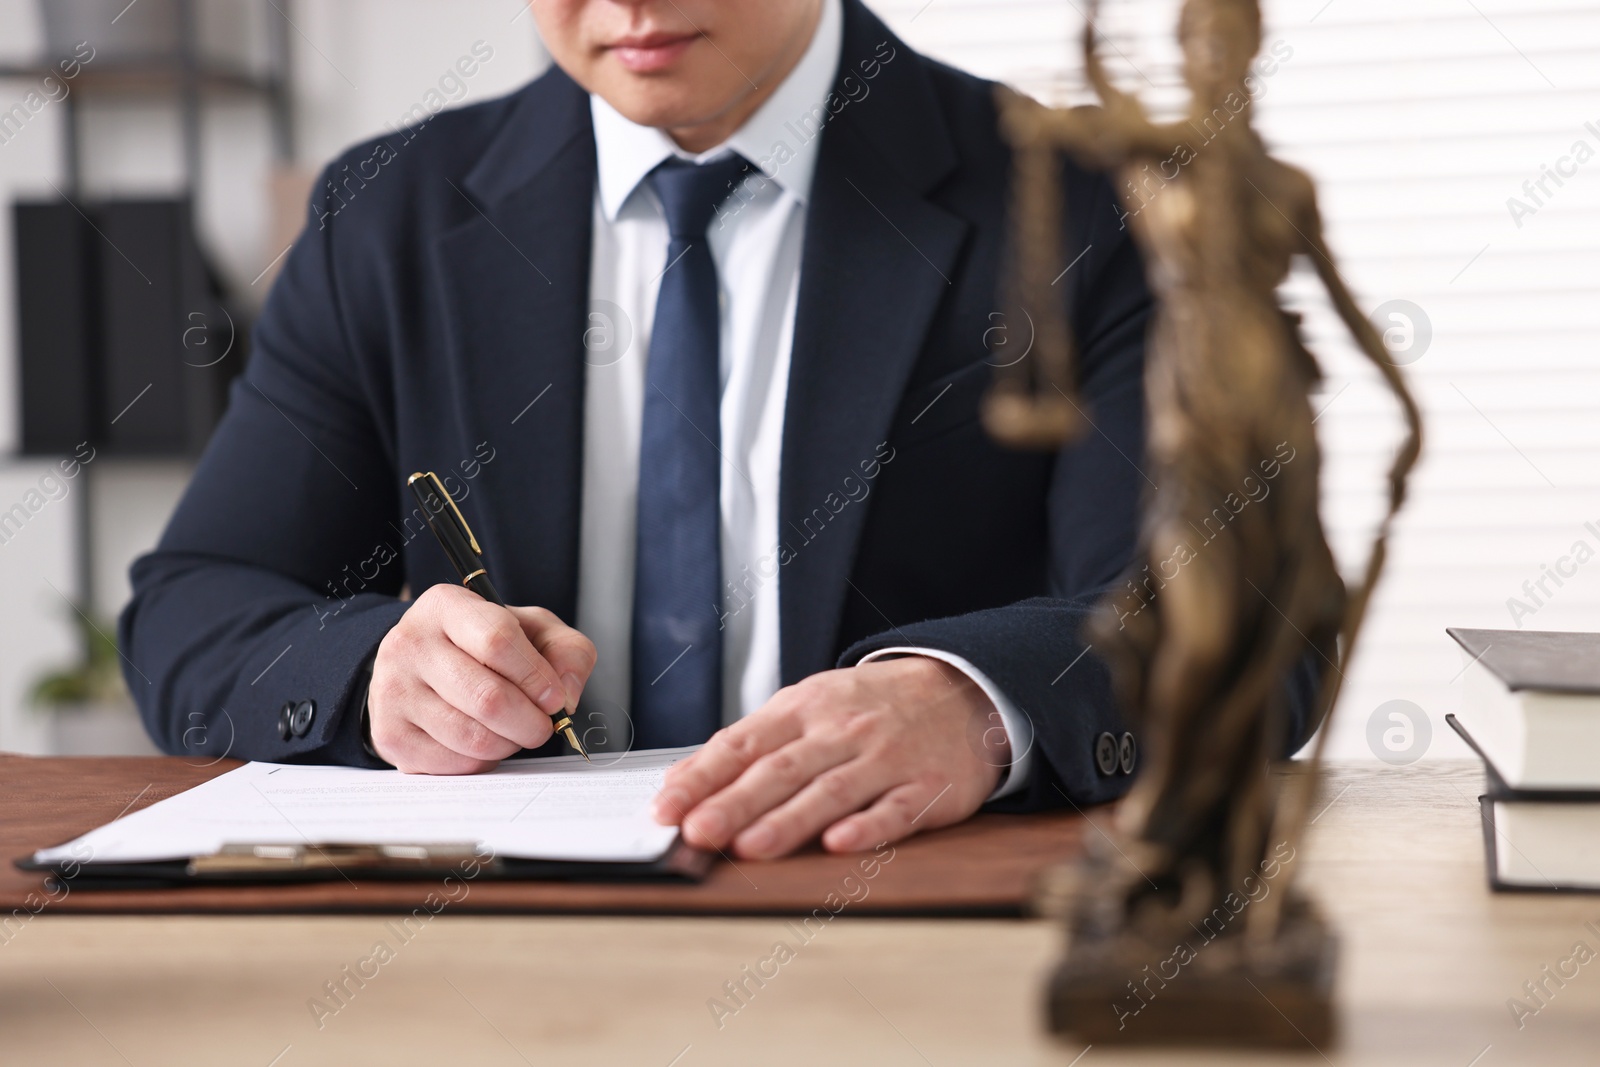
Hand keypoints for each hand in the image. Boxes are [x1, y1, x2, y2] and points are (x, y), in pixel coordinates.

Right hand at [368, 584, 596, 773]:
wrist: (423, 665)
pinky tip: (485, 742)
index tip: (555, 697)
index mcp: (446, 606)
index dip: (536, 677)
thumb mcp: (532, 629)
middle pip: (487, 698)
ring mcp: (393, 690)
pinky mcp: (390, 734)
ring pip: (471, 737)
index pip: (497, 641)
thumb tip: (567, 694)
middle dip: (530, 722)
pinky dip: (483, 761)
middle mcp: (410, 644)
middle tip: (542, 726)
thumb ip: (566, 650)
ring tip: (515, 732)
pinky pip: (453, 763)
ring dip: (509, 744)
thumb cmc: (484, 645)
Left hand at [651, 657, 1008, 858]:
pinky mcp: (927, 787)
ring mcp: (886, 759)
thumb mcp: (807, 707)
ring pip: (831, 791)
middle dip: (736, 802)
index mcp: (804, 709)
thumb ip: (748, 744)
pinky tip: (839, 844)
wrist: (961, 690)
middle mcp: (842, 731)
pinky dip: (867, 827)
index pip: (743, 743)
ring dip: (789, 820)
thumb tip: (682, 781)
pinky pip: (895, 810)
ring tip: (750, 847)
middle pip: (782, 769)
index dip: (703, 777)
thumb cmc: (870, 707)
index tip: (667, 808)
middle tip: (698, 832)